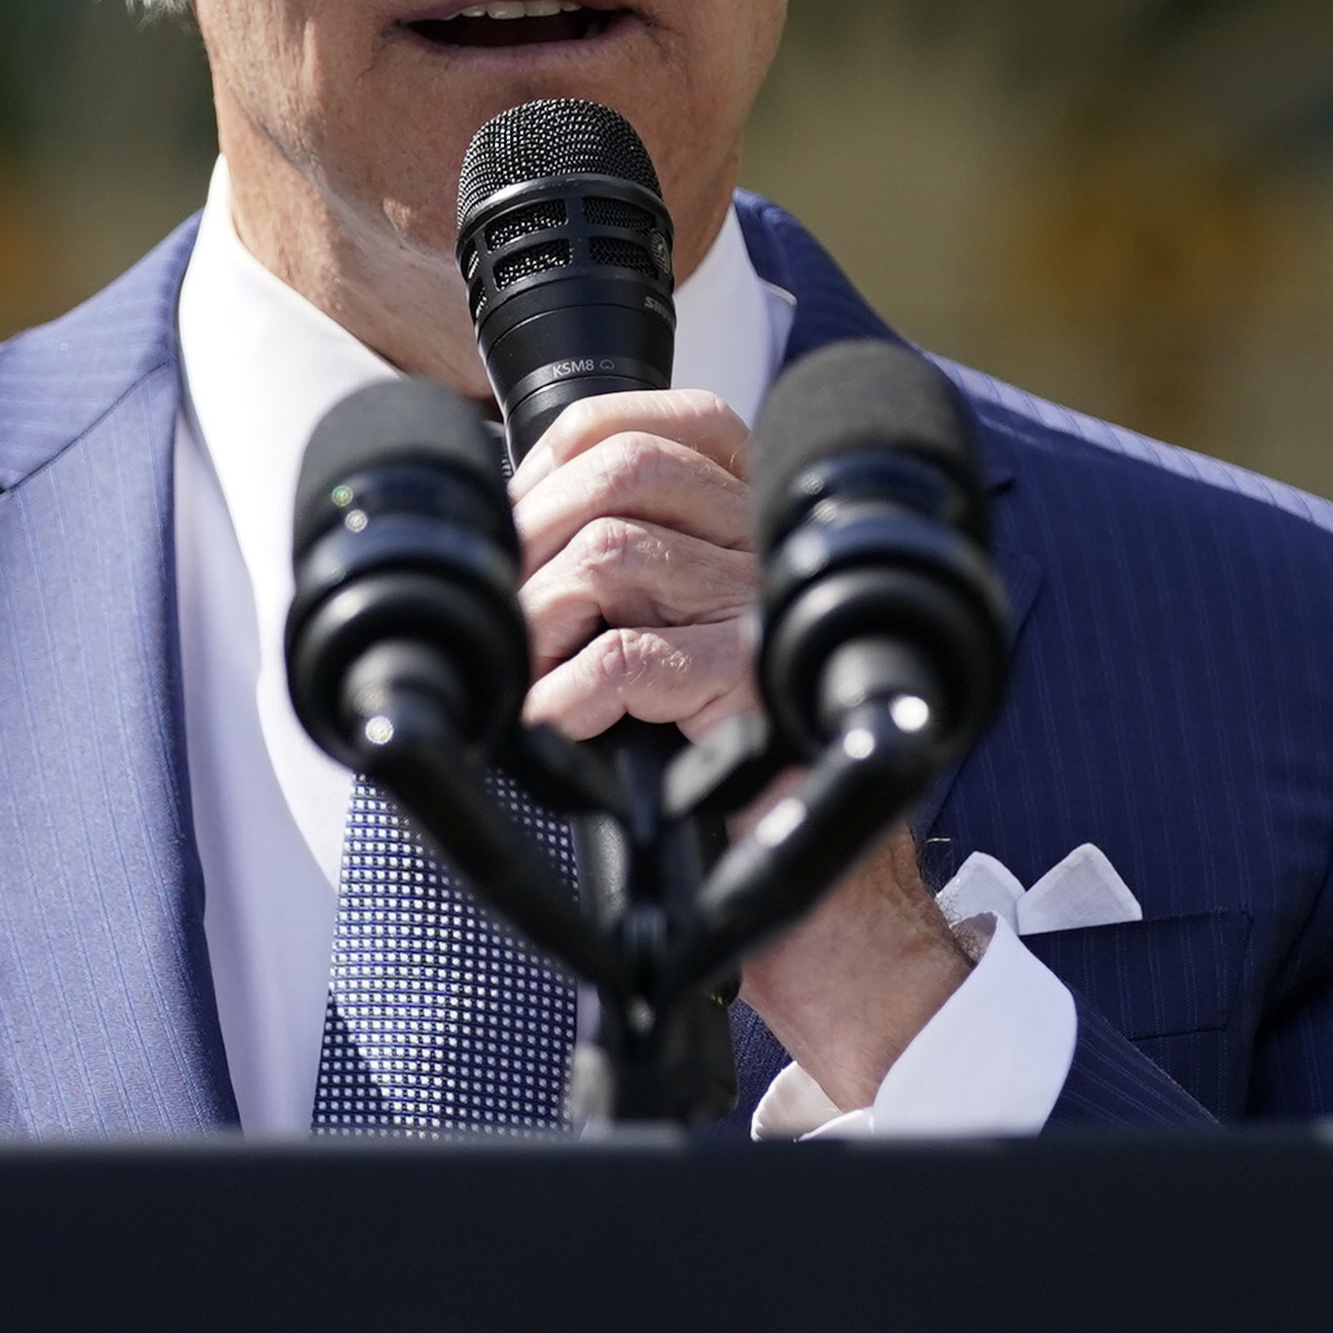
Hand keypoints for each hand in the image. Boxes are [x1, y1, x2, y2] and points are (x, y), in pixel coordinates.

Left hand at [509, 389, 973, 1106]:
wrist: (826, 911)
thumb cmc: (741, 787)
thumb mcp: (681, 655)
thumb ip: (635, 583)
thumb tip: (519, 545)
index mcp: (764, 525)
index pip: (672, 421)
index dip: (572, 447)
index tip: (524, 510)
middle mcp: (775, 554)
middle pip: (625, 472)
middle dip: (532, 533)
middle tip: (506, 616)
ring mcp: (770, 617)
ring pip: (612, 556)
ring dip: (536, 619)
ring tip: (525, 678)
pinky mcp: (753, 690)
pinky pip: (629, 656)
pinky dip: (564, 690)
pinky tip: (550, 722)